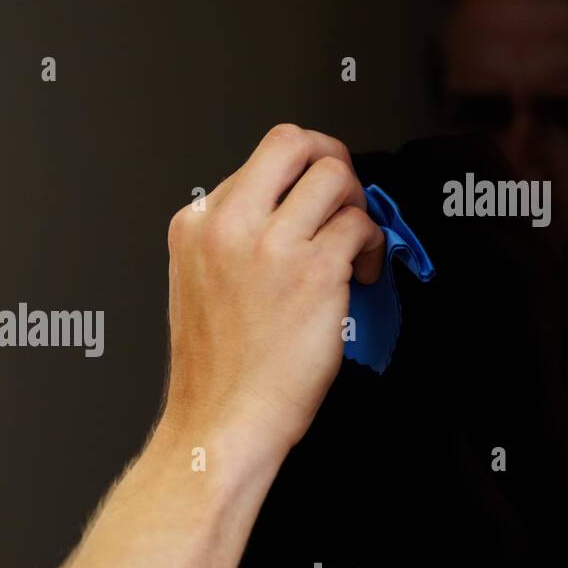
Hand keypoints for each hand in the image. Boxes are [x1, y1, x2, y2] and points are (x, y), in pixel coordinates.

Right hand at [161, 124, 383, 459]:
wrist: (220, 423)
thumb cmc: (215, 371)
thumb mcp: (199, 283)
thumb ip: (232, 239)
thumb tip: (287, 210)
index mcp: (195, 225)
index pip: (257, 161)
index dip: (295, 178)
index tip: (310, 201)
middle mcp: (228, 226)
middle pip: (293, 143)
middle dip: (330, 160)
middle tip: (342, 194)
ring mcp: (270, 246)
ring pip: (335, 176)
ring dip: (355, 205)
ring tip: (352, 245)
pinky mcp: (314, 272)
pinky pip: (361, 225)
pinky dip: (372, 246)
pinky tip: (360, 276)